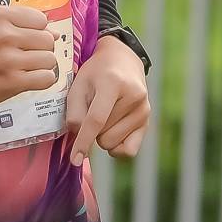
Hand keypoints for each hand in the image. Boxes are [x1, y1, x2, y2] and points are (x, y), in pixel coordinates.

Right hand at [0, 5, 60, 109]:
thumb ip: (22, 24)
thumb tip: (56, 34)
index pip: (41, 19)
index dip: (36, 31)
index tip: (22, 39)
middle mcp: (3, 34)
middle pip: (48, 39)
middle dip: (40, 49)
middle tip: (23, 56)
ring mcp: (8, 59)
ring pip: (50, 59)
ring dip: (41, 66)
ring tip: (24, 68)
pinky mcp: (12, 82)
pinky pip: (47, 78)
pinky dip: (42, 80)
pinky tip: (28, 79)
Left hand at [64, 37, 150, 163]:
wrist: (123, 61)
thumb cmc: (96, 73)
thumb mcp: (79, 84)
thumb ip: (74, 111)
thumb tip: (79, 137)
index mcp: (113, 83)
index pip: (96, 120)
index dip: (83, 141)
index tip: (75, 160)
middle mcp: (134, 97)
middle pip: (102, 135)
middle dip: (91, 129)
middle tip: (94, 108)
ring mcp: (144, 110)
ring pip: (112, 144)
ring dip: (102, 136)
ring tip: (105, 114)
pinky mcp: (147, 121)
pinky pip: (129, 150)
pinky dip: (116, 147)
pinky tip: (112, 131)